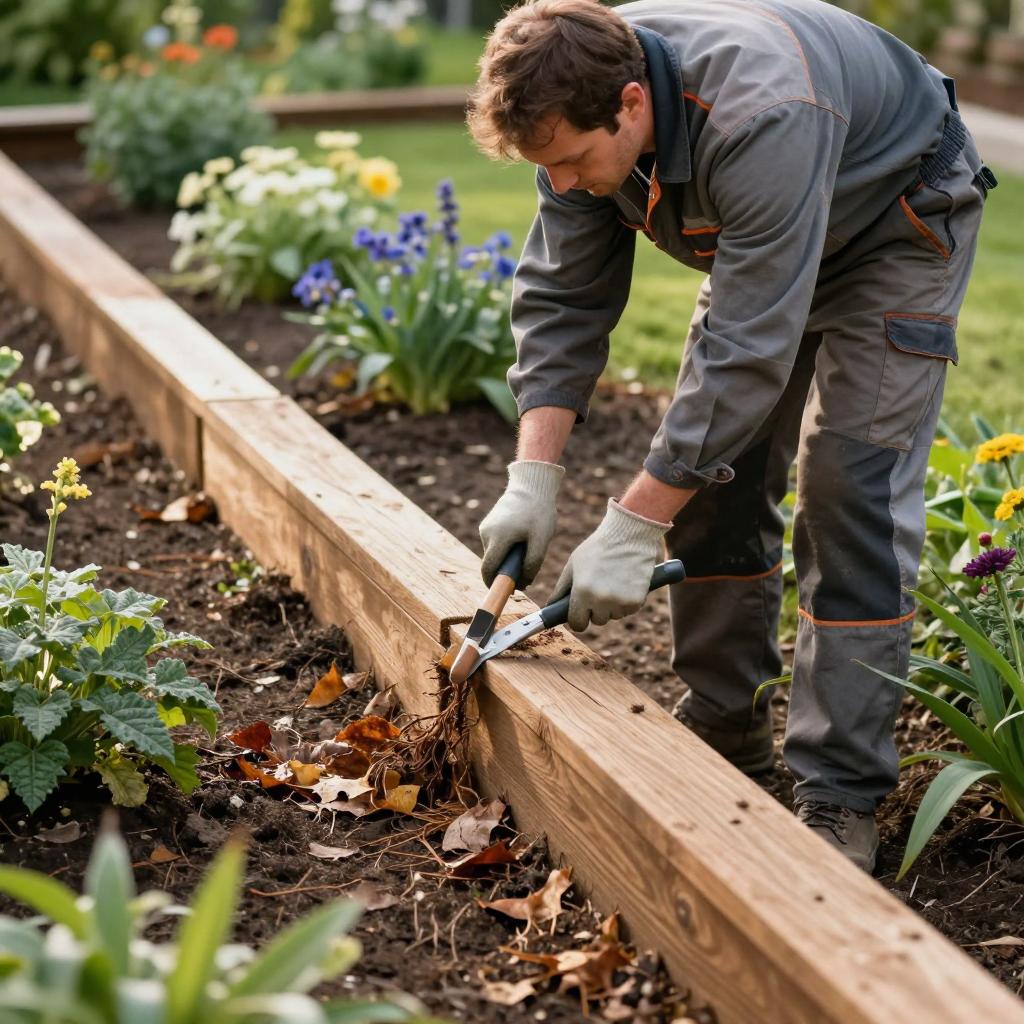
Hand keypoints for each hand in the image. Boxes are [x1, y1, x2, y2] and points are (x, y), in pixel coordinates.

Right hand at [479, 460, 563, 586]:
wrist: (532, 485)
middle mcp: (487, 533)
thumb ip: (532, 564)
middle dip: (504, 572)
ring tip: (527, 549)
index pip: (488, 569)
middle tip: (525, 575)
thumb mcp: (541, 540)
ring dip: (507, 558)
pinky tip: (521, 540)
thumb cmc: (539, 512)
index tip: (504, 592)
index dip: (493, 584)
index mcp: (498, 537)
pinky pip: (495, 543)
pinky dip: (506, 548)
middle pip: (491, 563)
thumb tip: (523, 583)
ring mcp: (486, 527)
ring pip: (494, 553)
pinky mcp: (489, 522)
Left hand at [548, 499, 670, 630]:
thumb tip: (551, 606)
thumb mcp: (574, 565)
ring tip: (614, 581)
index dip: (578, 618)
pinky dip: (627, 600)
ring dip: (613, 605)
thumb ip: (562, 588)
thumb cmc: (598, 548)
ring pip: (614, 615)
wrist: (629, 535)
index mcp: (582, 592)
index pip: (577, 624)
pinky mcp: (637, 601)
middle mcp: (600, 600)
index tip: (582, 612)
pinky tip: (626, 582)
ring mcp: (620, 602)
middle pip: (597, 620)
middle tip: (600, 588)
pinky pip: (629, 610)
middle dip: (597, 609)